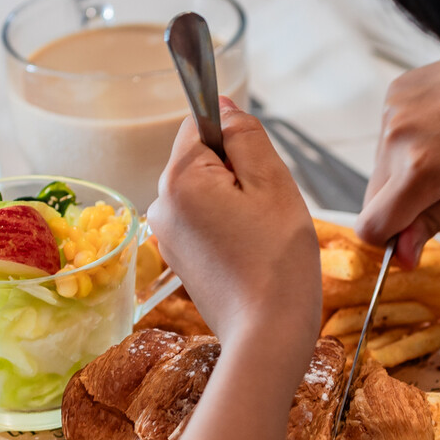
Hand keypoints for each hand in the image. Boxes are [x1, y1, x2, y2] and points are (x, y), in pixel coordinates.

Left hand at [148, 99, 320, 364]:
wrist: (268, 334)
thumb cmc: (278, 262)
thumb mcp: (274, 184)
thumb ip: (245, 135)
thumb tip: (222, 105)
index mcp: (180, 178)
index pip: (203, 124)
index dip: (239, 142)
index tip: (261, 175)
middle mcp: (161, 203)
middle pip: (204, 160)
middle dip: (239, 175)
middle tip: (267, 213)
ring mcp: (166, 235)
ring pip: (207, 192)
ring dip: (237, 203)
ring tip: (260, 238)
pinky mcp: (178, 259)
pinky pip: (205, 222)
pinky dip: (228, 228)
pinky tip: (249, 254)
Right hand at [358, 56, 439, 267]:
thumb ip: (432, 225)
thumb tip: (402, 255)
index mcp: (418, 169)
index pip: (371, 226)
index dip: (388, 242)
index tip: (411, 242)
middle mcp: (395, 137)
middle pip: (373, 199)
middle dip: (399, 208)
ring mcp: (392, 111)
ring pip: (380, 169)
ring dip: (403, 175)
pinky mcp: (395, 93)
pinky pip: (388, 139)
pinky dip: (407, 146)